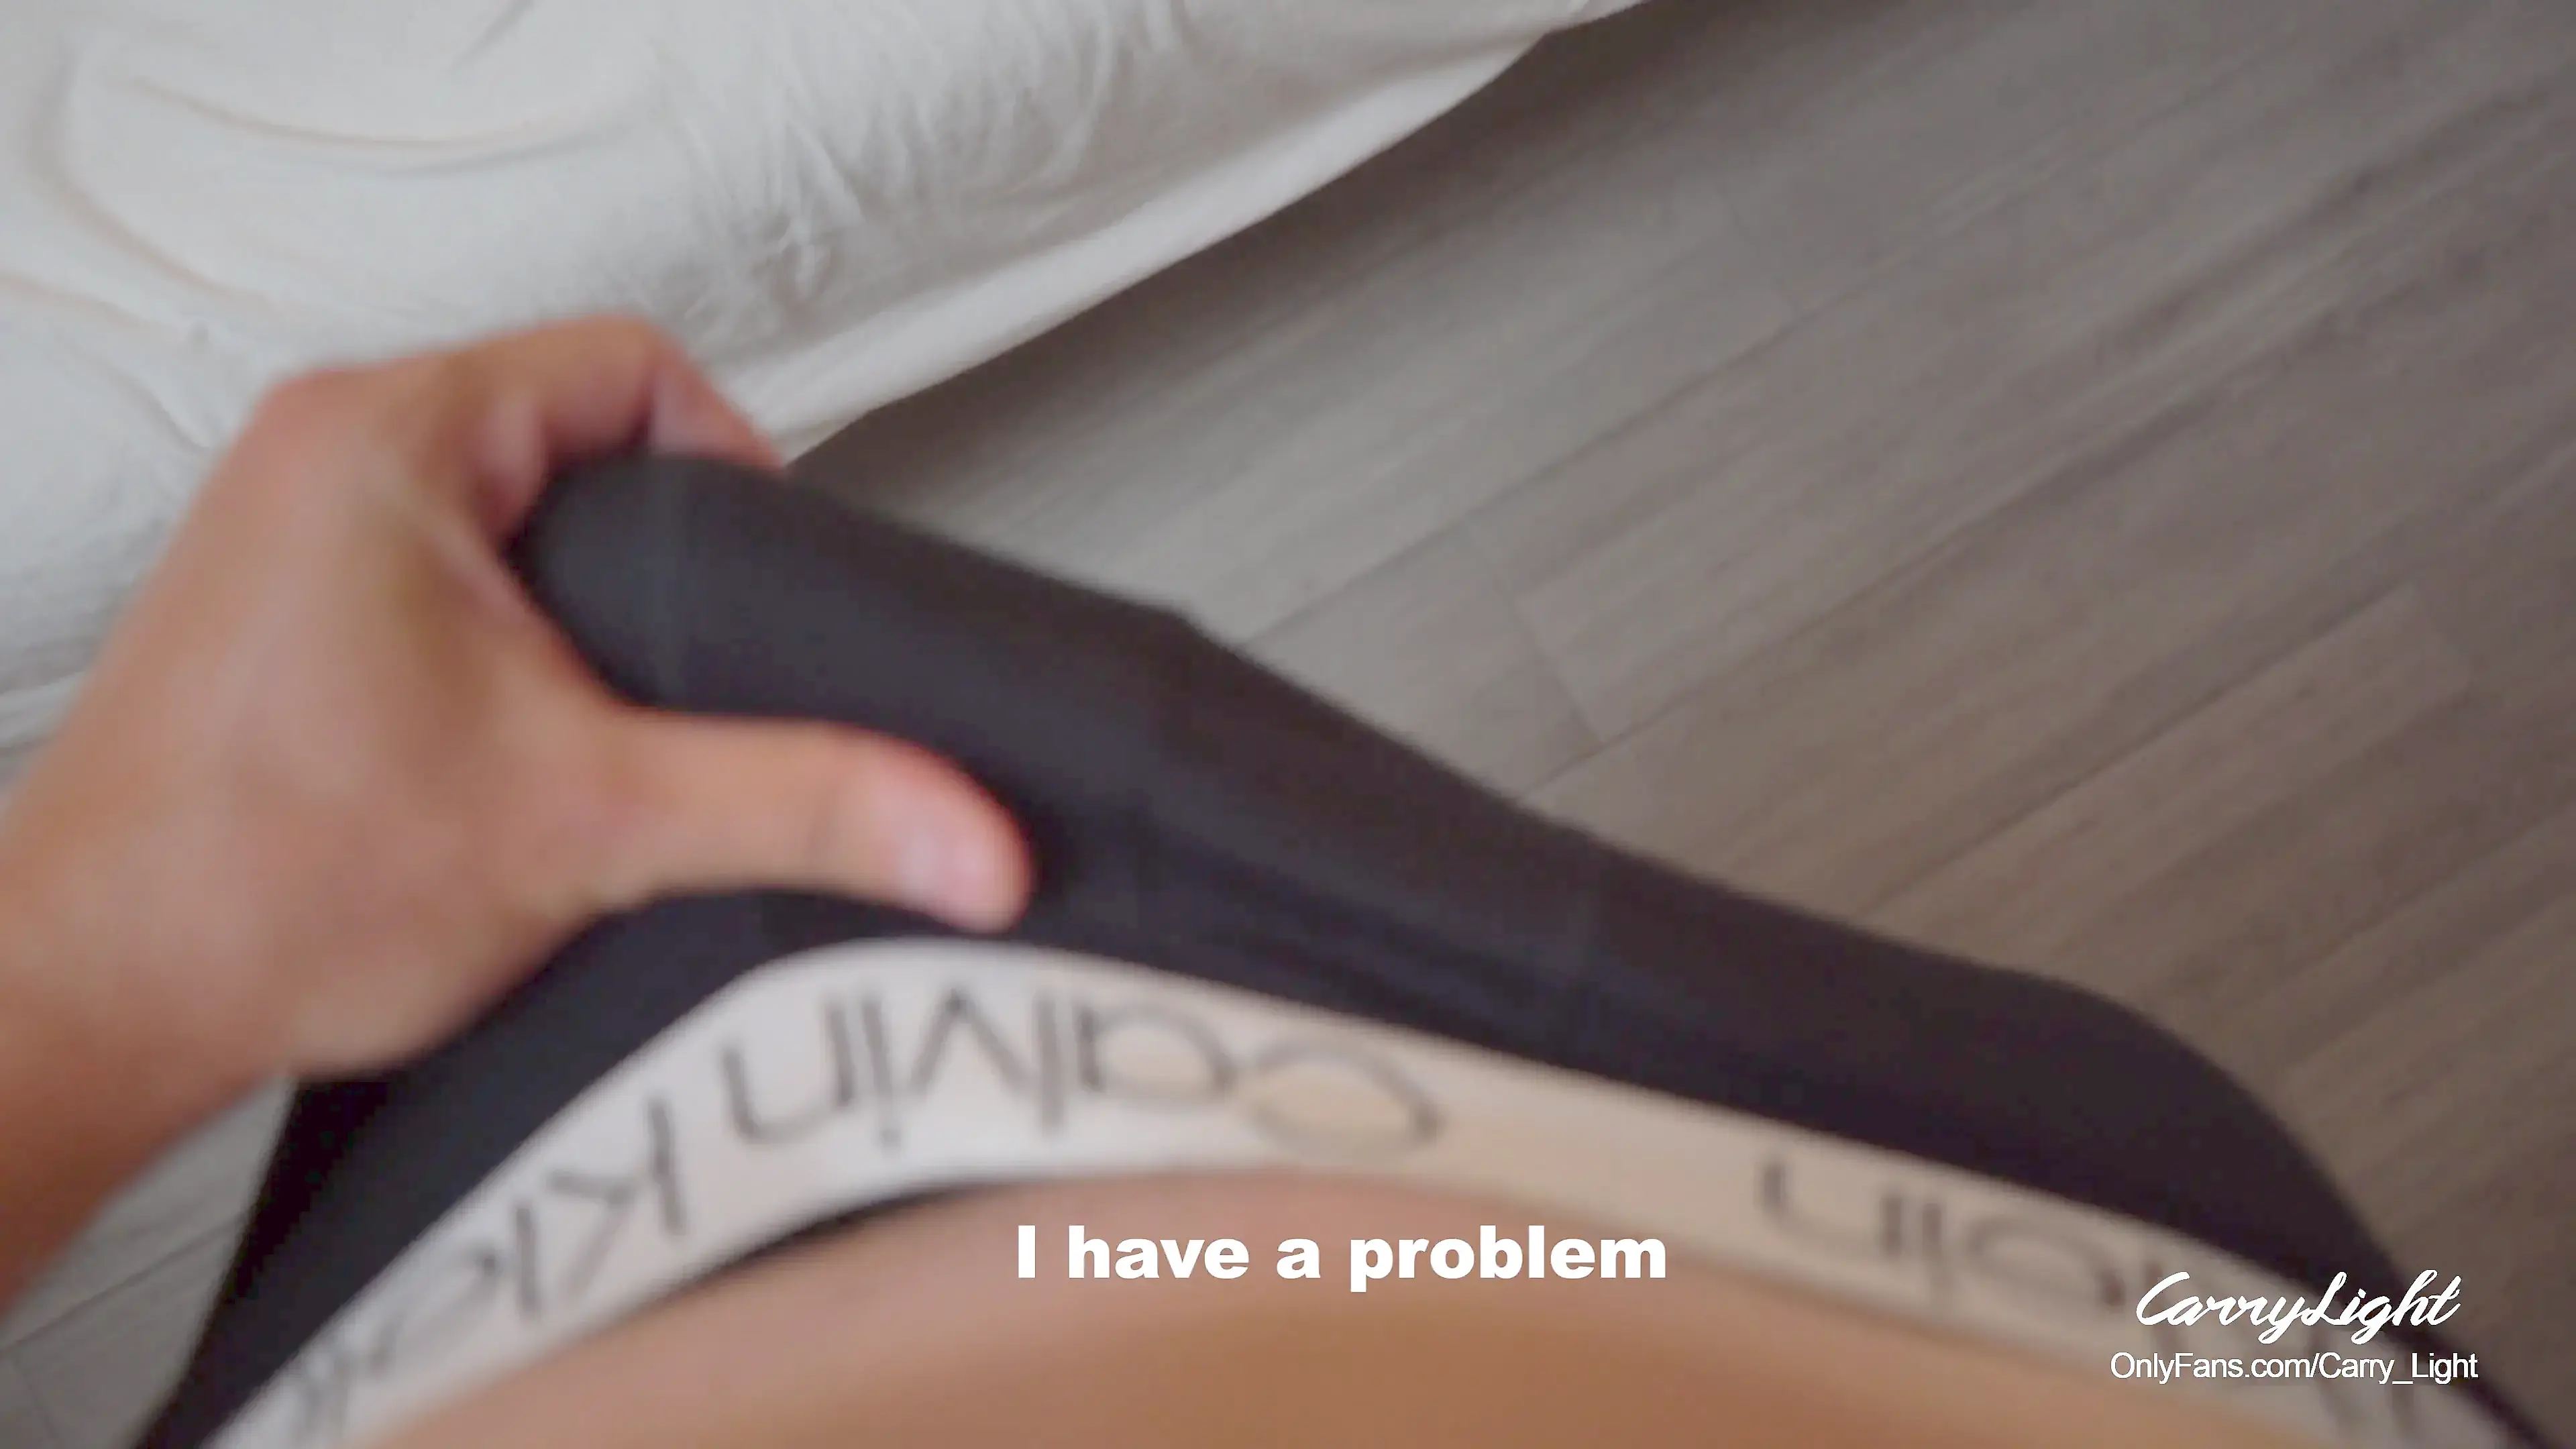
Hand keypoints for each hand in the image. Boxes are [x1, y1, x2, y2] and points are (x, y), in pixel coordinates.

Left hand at [0, 319, 1029, 1294]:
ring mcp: (284, 526)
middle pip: (574, 429)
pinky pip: (437, 561)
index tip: (767, 576)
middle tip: (693, 657)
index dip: (738, 463)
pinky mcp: (273, 603)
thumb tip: (969, 833)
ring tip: (616, 704)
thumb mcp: (591, 827)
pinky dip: (508, 632)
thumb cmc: (263, 888)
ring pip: (505, 501)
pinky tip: (533, 734)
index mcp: (387, 441)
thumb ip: (800, 807)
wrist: (92, 1001)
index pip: (632, 366)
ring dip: (581, 597)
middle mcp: (319, 453)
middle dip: (660, 546)